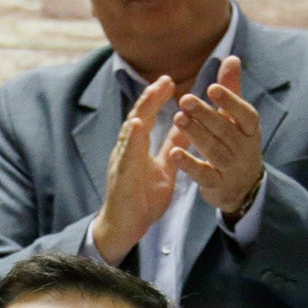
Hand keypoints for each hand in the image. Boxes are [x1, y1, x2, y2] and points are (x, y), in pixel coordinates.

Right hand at [92, 77, 180, 264]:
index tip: (169, 82)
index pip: (148, 117)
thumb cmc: (142, 200)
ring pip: (130, 131)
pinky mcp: (122, 176)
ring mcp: (122, 161)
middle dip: (150, 97)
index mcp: (137, 147)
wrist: (125, 227)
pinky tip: (136, 124)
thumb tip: (185, 129)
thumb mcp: (165, 169)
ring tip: (152, 93)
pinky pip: (126, 154)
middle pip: (138, 117)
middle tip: (165, 79)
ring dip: (141, 110)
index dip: (157, 99)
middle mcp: (127, 150)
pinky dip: (131, 138)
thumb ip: (172, 149)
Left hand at [172, 55, 263, 217]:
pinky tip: (174, 153)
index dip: (231, 101)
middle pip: (225, 131)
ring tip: (178, 118)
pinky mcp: (217, 186)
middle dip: (205, 115)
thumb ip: (233, 89)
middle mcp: (244, 149)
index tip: (212, 88)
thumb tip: (231, 57)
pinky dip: (189, 165)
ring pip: (214, 150)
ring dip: (196, 134)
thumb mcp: (238, 118)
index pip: (245, 114)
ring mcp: (231, 169)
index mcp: (250, 130)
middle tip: (185, 99)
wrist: (243, 187)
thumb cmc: (237, 142)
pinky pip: (203, 175)